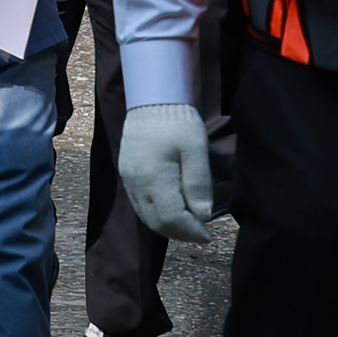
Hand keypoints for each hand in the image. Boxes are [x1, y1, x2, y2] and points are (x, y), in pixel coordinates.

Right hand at [119, 103, 215, 243]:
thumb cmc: (177, 122)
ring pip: (146, 216)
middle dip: (181, 234)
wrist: (152, 100)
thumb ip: (198, 184)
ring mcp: (129, 180)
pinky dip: (156, 215)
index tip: (210, 236)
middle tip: (202, 234)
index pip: (172, 218)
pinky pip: (140, 205)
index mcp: (154, 178)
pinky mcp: (128, 174)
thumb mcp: (195, 149)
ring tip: (190, 226)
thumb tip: (203, 216)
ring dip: (168, 227)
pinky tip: (172, 211)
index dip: (191, 231)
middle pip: (157, 222)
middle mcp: (137, 184)